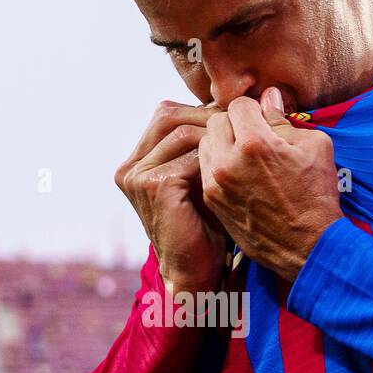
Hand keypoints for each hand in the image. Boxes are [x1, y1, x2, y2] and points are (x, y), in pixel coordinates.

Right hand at [115, 100, 227, 295]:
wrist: (198, 270)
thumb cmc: (206, 224)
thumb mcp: (201, 175)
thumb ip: (205, 142)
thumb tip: (232, 101)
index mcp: (137, 159)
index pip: (168, 114)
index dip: (203, 111)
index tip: (238, 116)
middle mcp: (129, 166)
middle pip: (169, 115)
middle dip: (209, 117)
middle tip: (243, 124)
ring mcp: (136, 176)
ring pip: (182, 133)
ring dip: (216, 137)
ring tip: (241, 146)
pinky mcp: (152, 187)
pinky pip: (190, 157)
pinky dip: (215, 160)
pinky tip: (234, 170)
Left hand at [197, 87, 343, 284]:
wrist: (309, 245)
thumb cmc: (317, 195)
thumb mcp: (315, 146)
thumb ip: (284, 119)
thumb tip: (268, 97)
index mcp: (255, 143)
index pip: (239, 104)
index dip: (255, 109)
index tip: (264, 120)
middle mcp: (228, 161)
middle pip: (215, 121)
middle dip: (234, 123)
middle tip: (252, 136)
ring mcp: (216, 183)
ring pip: (205, 143)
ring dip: (221, 143)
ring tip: (243, 156)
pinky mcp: (212, 201)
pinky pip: (204, 168)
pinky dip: (217, 165)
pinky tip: (237, 174)